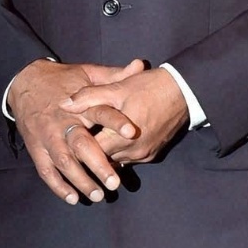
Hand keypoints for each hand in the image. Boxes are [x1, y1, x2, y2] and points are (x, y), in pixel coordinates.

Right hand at [6, 59, 143, 204]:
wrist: (22, 81)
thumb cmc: (61, 80)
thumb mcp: (86, 73)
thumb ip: (114, 75)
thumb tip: (140, 65)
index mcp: (77, 103)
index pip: (99, 111)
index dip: (115, 121)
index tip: (133, 132)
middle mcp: (61, 122)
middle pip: (80, 145)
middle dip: (98, 165)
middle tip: (115, 182)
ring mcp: (46, 137)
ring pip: (63, 162)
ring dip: (80, 180)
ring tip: (98, 195)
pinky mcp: (35, 148)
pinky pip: (45, 170)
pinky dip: (58, 186)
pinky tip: (73, 198)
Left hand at [61, 66, 190, 164]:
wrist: (184, 91)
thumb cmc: (148, 87)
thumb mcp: (116, 88)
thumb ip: (88, 97)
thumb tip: (63, 104)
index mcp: (122, 137)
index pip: (91, 151)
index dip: (76, 146)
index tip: (64, 139)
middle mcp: (134, 151)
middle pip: (102, 159)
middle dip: (88, 153)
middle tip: (72, 145)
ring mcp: (145, 154)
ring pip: (116, 160)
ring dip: (104, 153)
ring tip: (88, 144)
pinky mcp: (153, 154)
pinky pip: (130, 158)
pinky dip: (119, 152)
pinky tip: (110, 141)